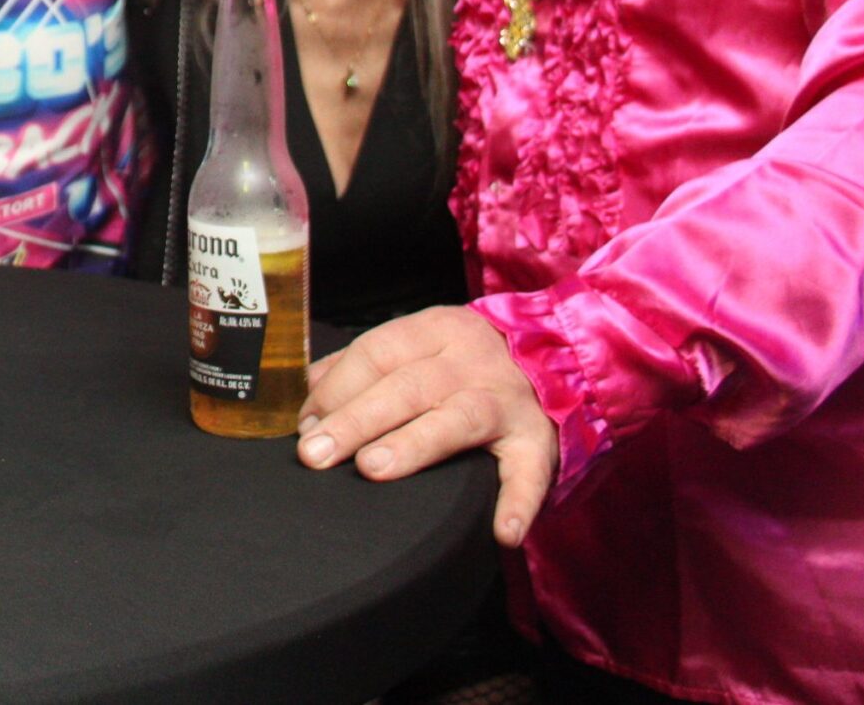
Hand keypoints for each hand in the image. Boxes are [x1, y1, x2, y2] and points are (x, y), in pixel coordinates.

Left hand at [296, 305, 557, 547]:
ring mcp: (509, 401)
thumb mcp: (420, 345)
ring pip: (458, 419)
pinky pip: (531, 473)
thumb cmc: (466, 363)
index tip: (305, 424)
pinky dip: (519, 502)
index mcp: (437, 331)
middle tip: (316, 453)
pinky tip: (501, 532)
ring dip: (413, 444)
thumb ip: (364, 365)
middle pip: (407, 386)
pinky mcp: (540, 442)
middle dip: (356, 419)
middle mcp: (473, 361)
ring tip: (373, 469)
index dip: (336, 388)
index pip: (377, 352)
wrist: (558, 361)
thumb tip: (308, 397)